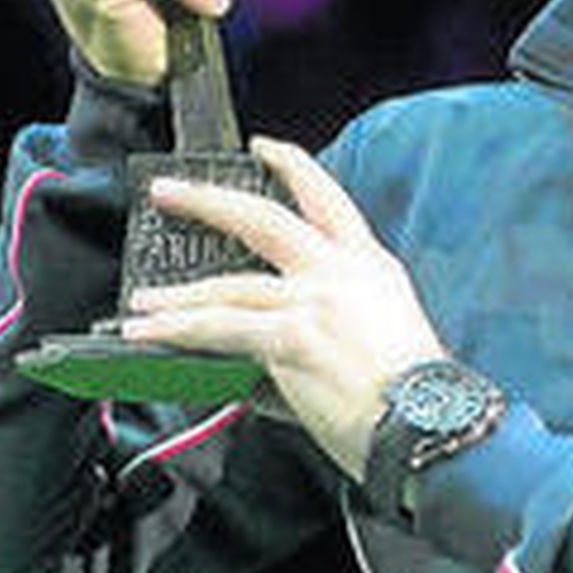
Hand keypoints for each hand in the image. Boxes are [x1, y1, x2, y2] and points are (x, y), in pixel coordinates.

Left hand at [120, 138, 445, 481]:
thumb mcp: (380, 336)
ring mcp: (313, 300)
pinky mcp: (291, 337)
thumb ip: (325, 325)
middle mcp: (339, 271)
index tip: (262, 147)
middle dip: (208, 199)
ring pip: (229, 285)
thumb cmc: (412, 396)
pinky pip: (220, 330)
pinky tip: (149, 334)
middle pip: (262, 217)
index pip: (326, 196)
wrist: (430, 425)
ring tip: (142, 302)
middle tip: (168, 191)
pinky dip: (178, 331)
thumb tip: (264, 353)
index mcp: (369, 264)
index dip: (291, 165)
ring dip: (177, 295)